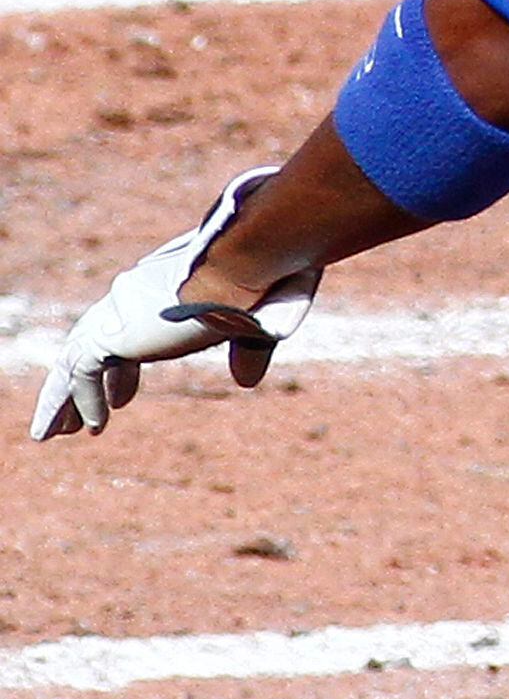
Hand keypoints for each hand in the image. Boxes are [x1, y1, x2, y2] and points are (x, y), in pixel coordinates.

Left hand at [29, 169, 321, 439]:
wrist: (245, 266)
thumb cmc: (263, 278)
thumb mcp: (260, 320)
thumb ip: (250, 348)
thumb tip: (246, 381)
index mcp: (163, 285)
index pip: (130, 325)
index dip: (123, 366)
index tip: (123, 398)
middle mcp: (134, 294)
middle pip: (92, 340)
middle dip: (87, 382)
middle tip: (83, 418)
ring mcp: (120, 312)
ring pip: (76, 358)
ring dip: (65, 398)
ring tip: (55, 431)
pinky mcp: (113, 334)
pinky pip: (85, 373)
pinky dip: (84, 401)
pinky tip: (92, 427)